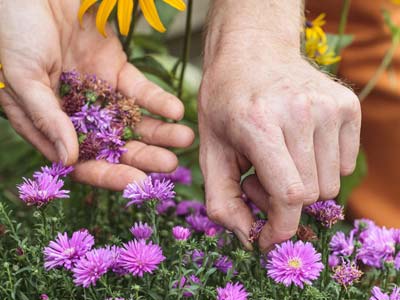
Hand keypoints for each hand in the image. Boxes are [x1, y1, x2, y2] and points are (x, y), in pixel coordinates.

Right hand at [0, 0, 193, 189]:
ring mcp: (100, 94)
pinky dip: (159, 101)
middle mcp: (79, 115)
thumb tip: (69, 160)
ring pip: (134, 121)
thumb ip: (46, 118)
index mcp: (51, 125)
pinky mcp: (116, 70)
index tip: (137, 183)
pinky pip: (141, 91)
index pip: (84, 161)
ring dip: (160, 132)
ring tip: (185, 139)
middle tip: (170, 165)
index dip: (110, 174)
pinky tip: (177, 111)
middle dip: (144, 156)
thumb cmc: (14, 32)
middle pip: (116, 145)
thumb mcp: (22, 77)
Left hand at [199, 31, 360, 250]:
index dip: (280, 227)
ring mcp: (329, 106)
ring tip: (277, 161)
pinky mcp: (347, 105)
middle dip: (282, 202)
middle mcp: (301, 111)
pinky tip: (298, 147)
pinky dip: (322, 168)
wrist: (251, 53)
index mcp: (259, 123)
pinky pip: (345, 164)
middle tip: (258, 179)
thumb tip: (249, 239)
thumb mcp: (209, 152)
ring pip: (330, 184)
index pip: (289, 195)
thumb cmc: (225, 105)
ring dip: (303, 186)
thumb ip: (222, 202)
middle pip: (310, 195)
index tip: (268, 238)